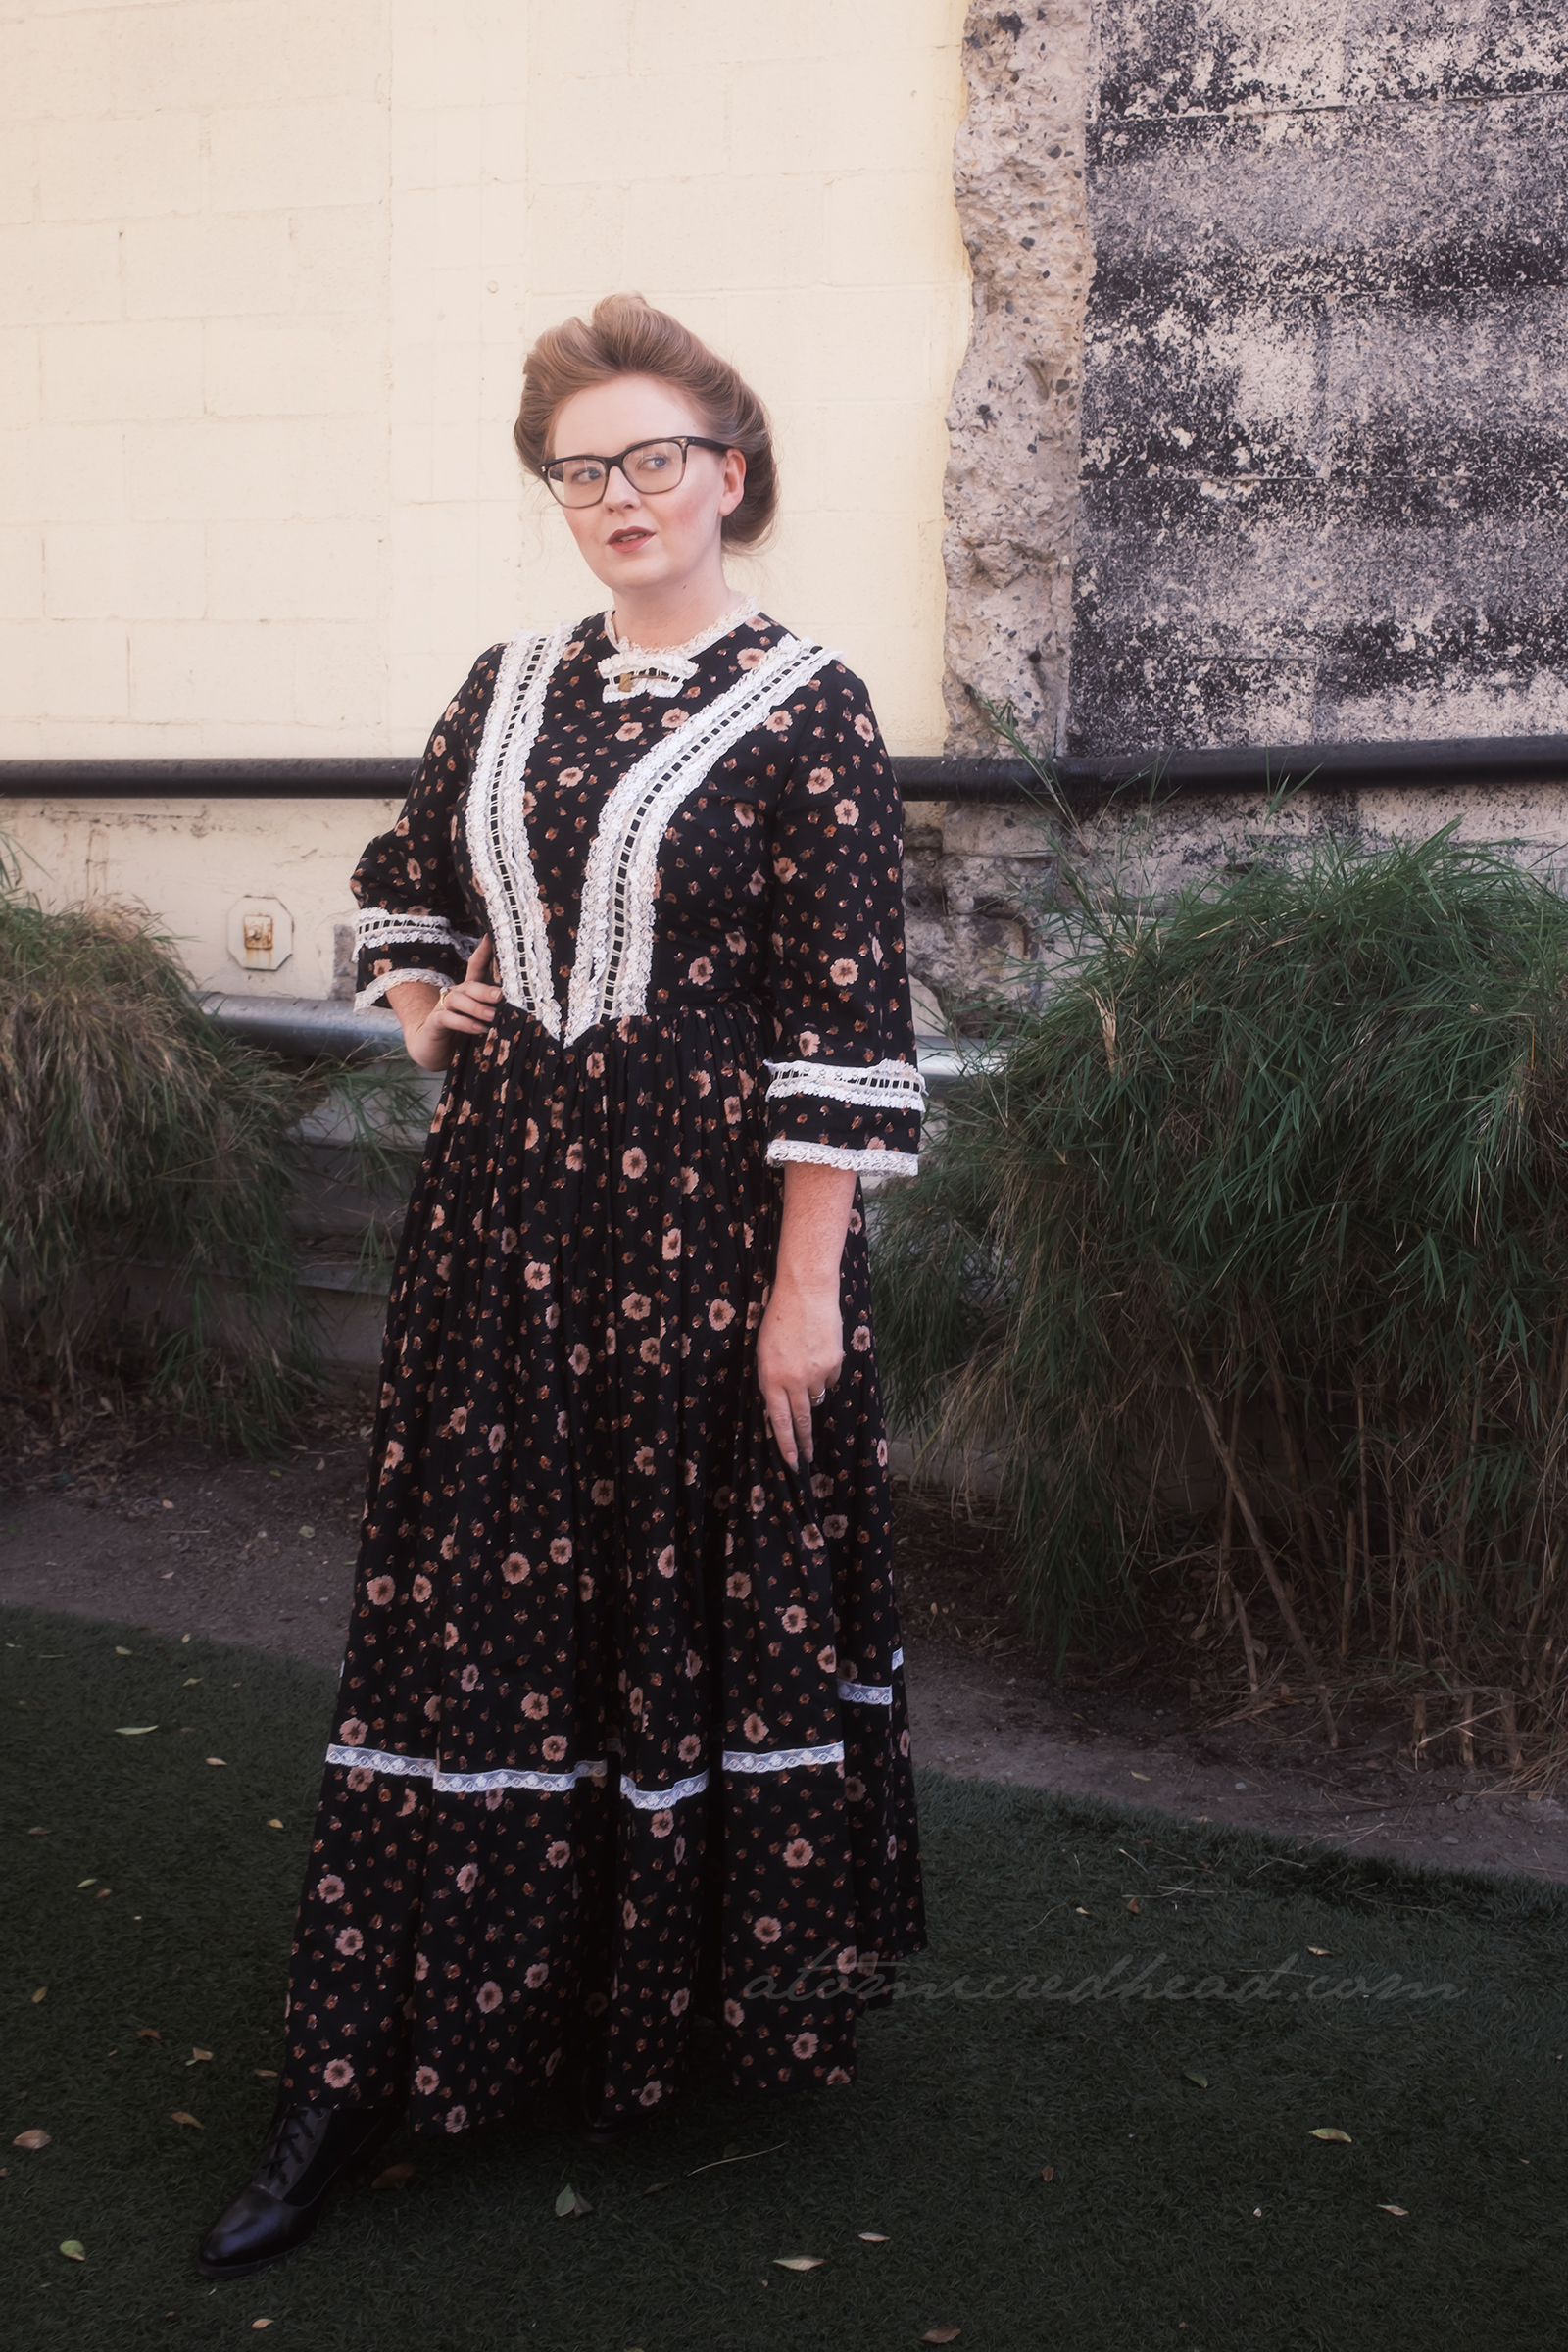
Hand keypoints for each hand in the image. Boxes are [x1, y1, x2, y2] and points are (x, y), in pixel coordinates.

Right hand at [398, 937, 500, 1071]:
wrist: (433, 1049)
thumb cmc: (463, 1032)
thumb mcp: (482, 1019)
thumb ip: (497, 1010)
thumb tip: (524, 1005)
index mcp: (468, 990)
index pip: (475, 966)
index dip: (483, 952)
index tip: (491, 937)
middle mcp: (455, 994)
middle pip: (469, 985)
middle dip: (485, 989)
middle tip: (500, 996)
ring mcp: (443, 1007)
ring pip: (457, 999)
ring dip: (476, 1007)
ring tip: (492, 1016)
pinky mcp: (435, 1022)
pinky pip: (447, 1018)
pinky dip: (464, 1023)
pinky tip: (478, 1029)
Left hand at [756, 1269, 842, 1469]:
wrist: (806, 1293)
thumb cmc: (779, 1318)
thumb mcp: (764, 1351)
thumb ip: (772, 1379)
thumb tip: (782, 1402)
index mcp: (771, 1377)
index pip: (778, 1420)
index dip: (786, 1443)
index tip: (792, 1461)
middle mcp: (794, 1380)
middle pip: (801, 1419)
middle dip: (804, 1441)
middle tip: (807, 1458)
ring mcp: (816, 1373)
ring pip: (817, 1396)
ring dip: (813, 1389)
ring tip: (807, 1365)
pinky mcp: (834, 1363)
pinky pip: (830, 1378)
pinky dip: (825, 1371)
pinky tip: (818, 1350)